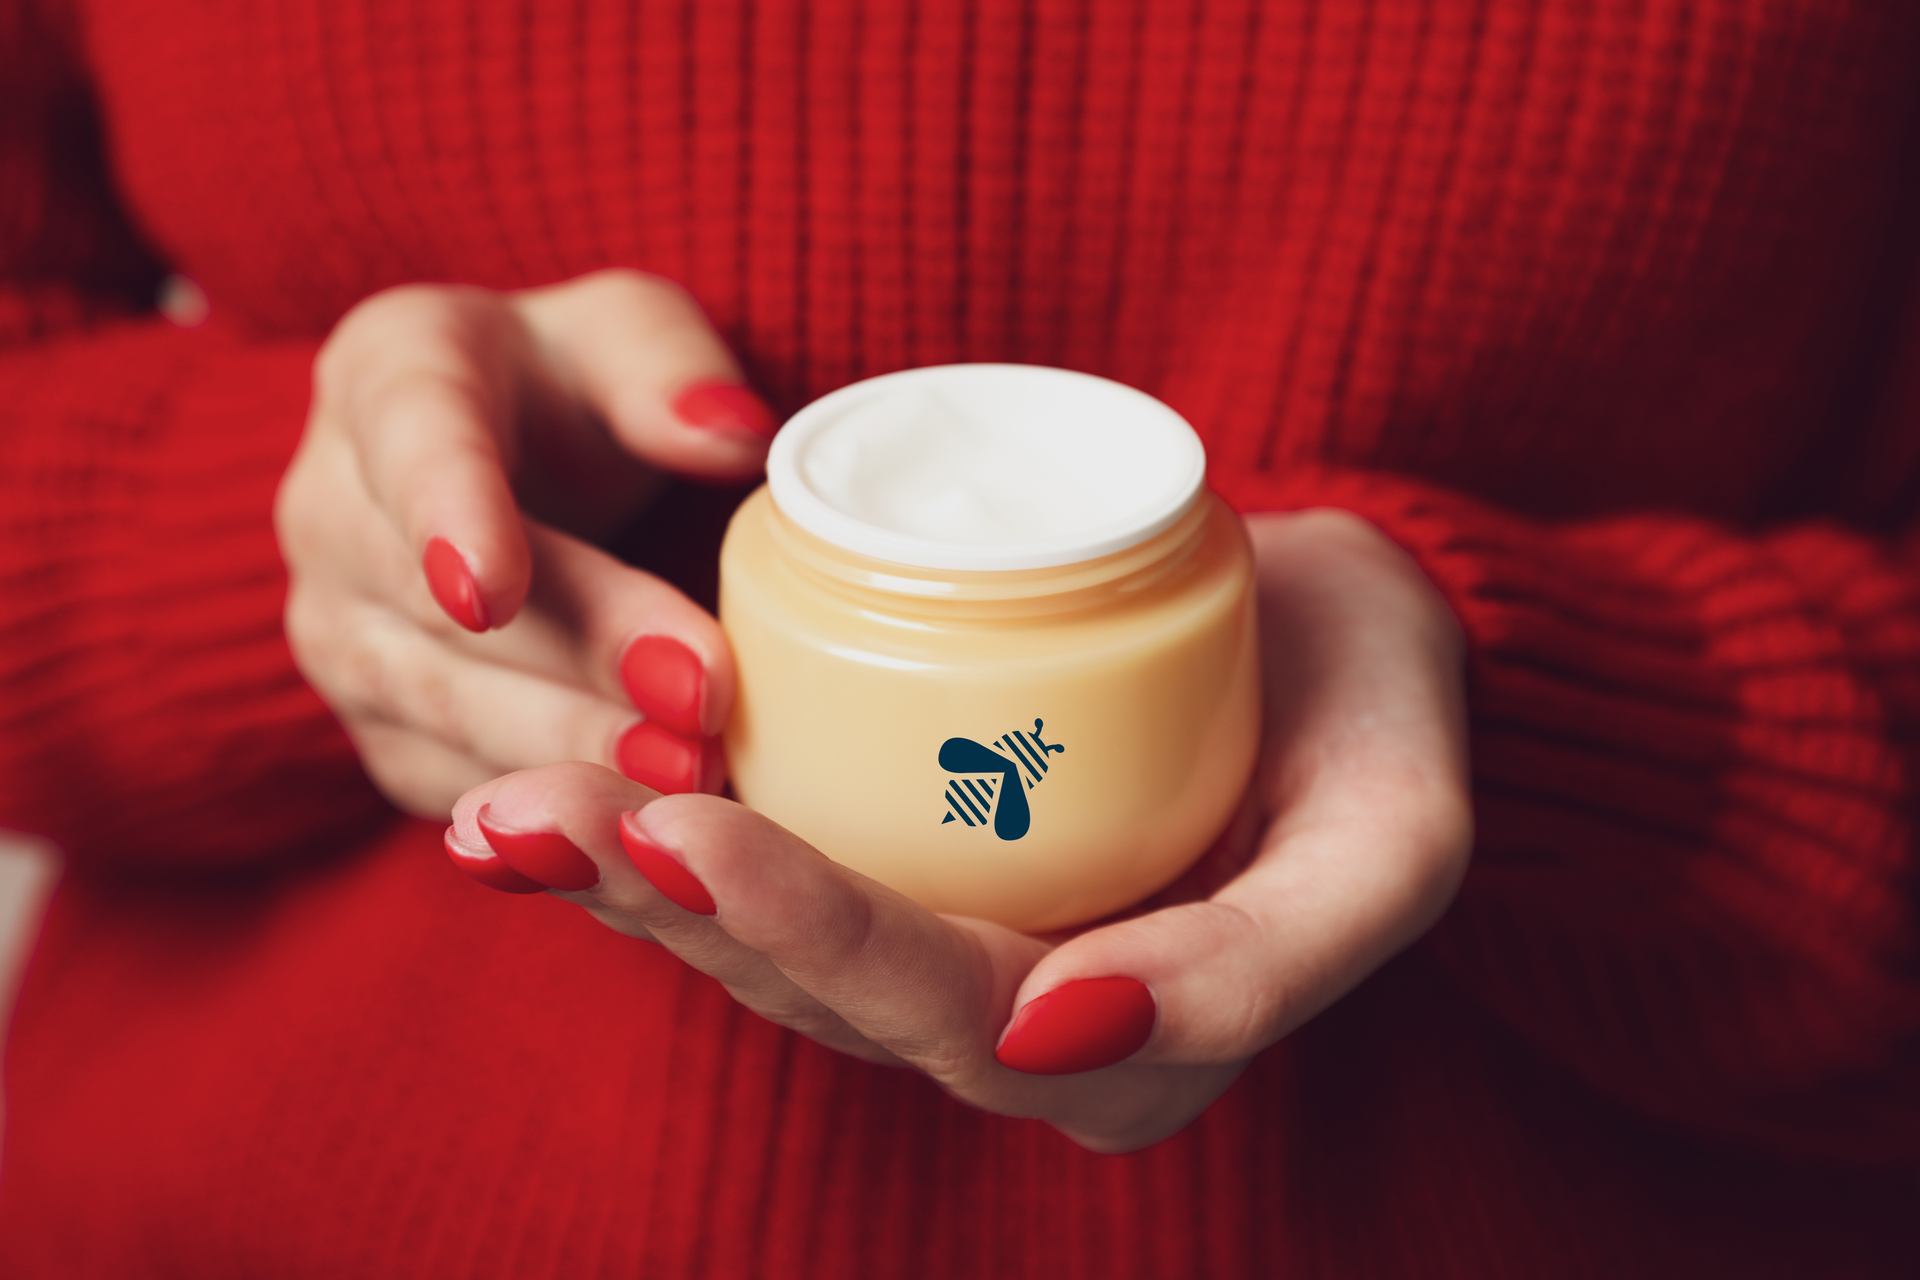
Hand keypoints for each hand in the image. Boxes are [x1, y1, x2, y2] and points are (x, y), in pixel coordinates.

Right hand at [276, 269, 776, 817]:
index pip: (411, 441)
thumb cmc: (575, 389)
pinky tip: (641, 827)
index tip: (490, 589)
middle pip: (439, 602)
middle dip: (574, 659)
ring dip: (566, 752)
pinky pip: (447, 783)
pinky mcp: (381, 728)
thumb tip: (730, 433)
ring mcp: (340, 633)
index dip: (448, 517)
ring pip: (439, 708)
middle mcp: (330, 512)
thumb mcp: (629, 333)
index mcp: (388, 376)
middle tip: (695, 702)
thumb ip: (669, 367)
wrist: (506, 470)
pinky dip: (543, 810)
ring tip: (686, 780)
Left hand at [443, 509, 1471, 1150]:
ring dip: (628, 875)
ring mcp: (947, 949)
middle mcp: (1011, 1027)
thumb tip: (1051, 1033)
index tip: (687, 824)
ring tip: (498, 810)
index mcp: (1117, 1051)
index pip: (936, 1009)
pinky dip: (660, 827)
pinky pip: (764, 866)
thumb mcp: (1389, 847)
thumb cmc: (1383, 721)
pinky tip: (553, 781)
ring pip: (758, 938)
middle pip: (812, 987)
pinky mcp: (905, 863)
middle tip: (532, 814)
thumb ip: (1258, 969)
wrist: (1348, 630)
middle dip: (667, 904)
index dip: (806, 929)